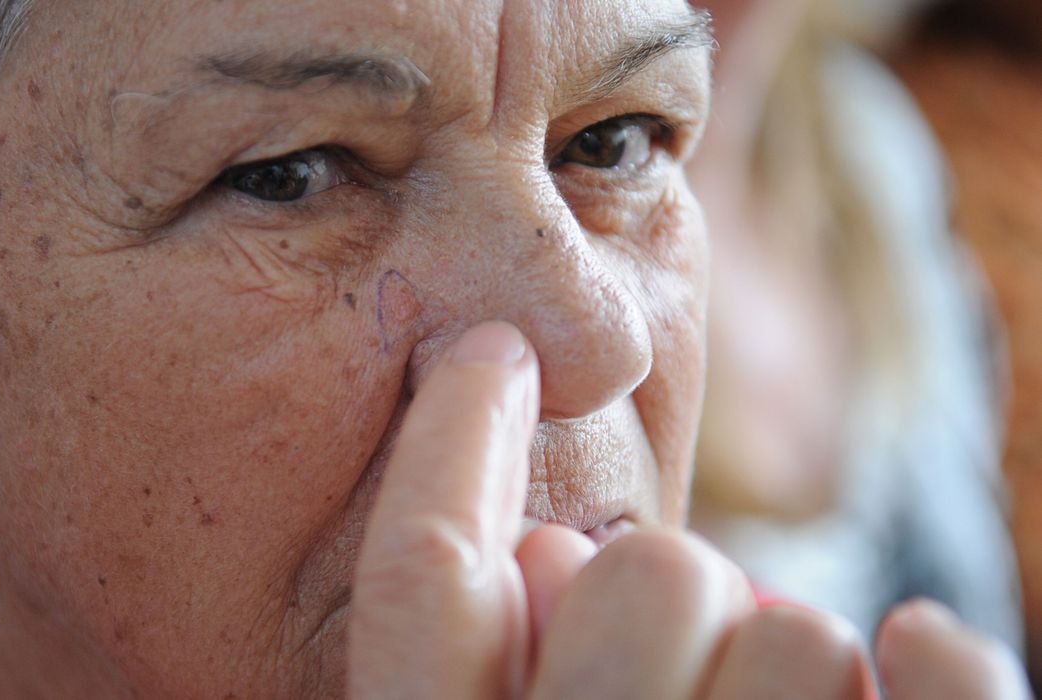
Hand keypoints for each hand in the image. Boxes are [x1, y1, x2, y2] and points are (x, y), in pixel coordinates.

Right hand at [348, 322, 1032, 698]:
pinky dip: (946, 661)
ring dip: (798, 656)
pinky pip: (932, 682)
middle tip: (677, 664)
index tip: (493, 356)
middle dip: (673, 586)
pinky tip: (928, 654)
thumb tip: (550, 549)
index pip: (422, 581)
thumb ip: (489, 677)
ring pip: (793, 625)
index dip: (451, 443)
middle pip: (640, 571)